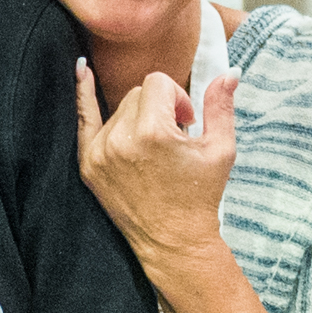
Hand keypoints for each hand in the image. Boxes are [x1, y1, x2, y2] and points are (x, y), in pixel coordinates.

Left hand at [73, 58, 238, 267]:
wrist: (173, 242)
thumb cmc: (200, 197)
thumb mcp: (220, 150)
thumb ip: (221, 106)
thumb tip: (229, 72)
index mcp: (153, 132)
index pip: (158, 83)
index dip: (178, 98)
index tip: (187, 123)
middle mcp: (121, 140)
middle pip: (137, 93)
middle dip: (158, 108)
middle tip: (173, 139)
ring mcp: (99, 153)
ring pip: (119, 108)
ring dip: (138, 118)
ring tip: (153, 149)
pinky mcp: (88, 164)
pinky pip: (83, 119)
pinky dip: (83, 94)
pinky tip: (82, 69)